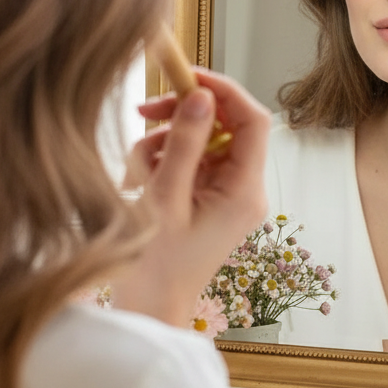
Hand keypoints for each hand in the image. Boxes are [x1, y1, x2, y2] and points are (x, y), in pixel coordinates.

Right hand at [111, 69, 270, 325]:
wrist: (147, 310)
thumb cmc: (155, 266)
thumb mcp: (165, 198)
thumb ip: (184, 144)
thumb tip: (201, 96)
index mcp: (245, 191)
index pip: (253, 120)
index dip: (223, 91)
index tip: (186, 77)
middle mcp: (242, 190)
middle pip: (224, 126)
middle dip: (184, 115)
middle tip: (145, 111)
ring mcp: (224, 195)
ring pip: (200, 141)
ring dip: (165, 142)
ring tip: (135, 172)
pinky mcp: (205, 200)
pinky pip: (188, 162)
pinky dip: (161, 162)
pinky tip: (138, 183)